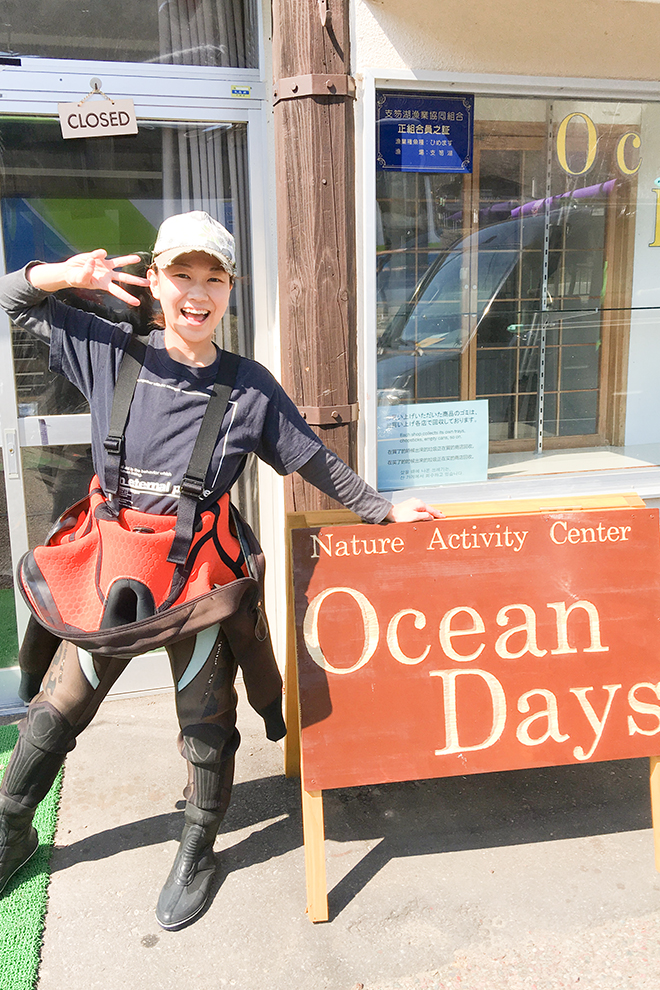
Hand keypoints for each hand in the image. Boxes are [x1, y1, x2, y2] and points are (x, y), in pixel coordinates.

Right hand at [29, 250, 149, 305]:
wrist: (70, 271)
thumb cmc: (75, 278)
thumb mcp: (80, 278)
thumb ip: (87, 271)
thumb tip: (94, 261)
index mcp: (104, 284)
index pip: (118, 292)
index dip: (127, 297)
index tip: (137, 303)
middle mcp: (108, 276)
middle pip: (125, 278)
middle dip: (136, 281)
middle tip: (148, 283)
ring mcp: (106, 267)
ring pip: (120, 263)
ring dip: (129, 260)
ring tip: (138, 259)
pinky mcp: (100, 258)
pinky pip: (102, 254)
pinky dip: (98, 254)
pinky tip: (94, 256)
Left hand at [386, 498, 443, 522]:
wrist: (391, 513)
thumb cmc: (401, 515)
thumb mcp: (415, 517)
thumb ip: (424, 516)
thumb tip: (430, 517)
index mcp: (419, 504)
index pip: (432, 510)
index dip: (438, 514)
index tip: (443, 516)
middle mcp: (417, 501)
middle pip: (428, 508)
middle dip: (434, 512)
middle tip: (441, 515)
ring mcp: (413, 503)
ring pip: (424, 508)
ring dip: (429, 512)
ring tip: (434, 515)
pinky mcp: (409, 505)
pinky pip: (419, 508)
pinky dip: (423, 511)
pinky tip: (424, 513)